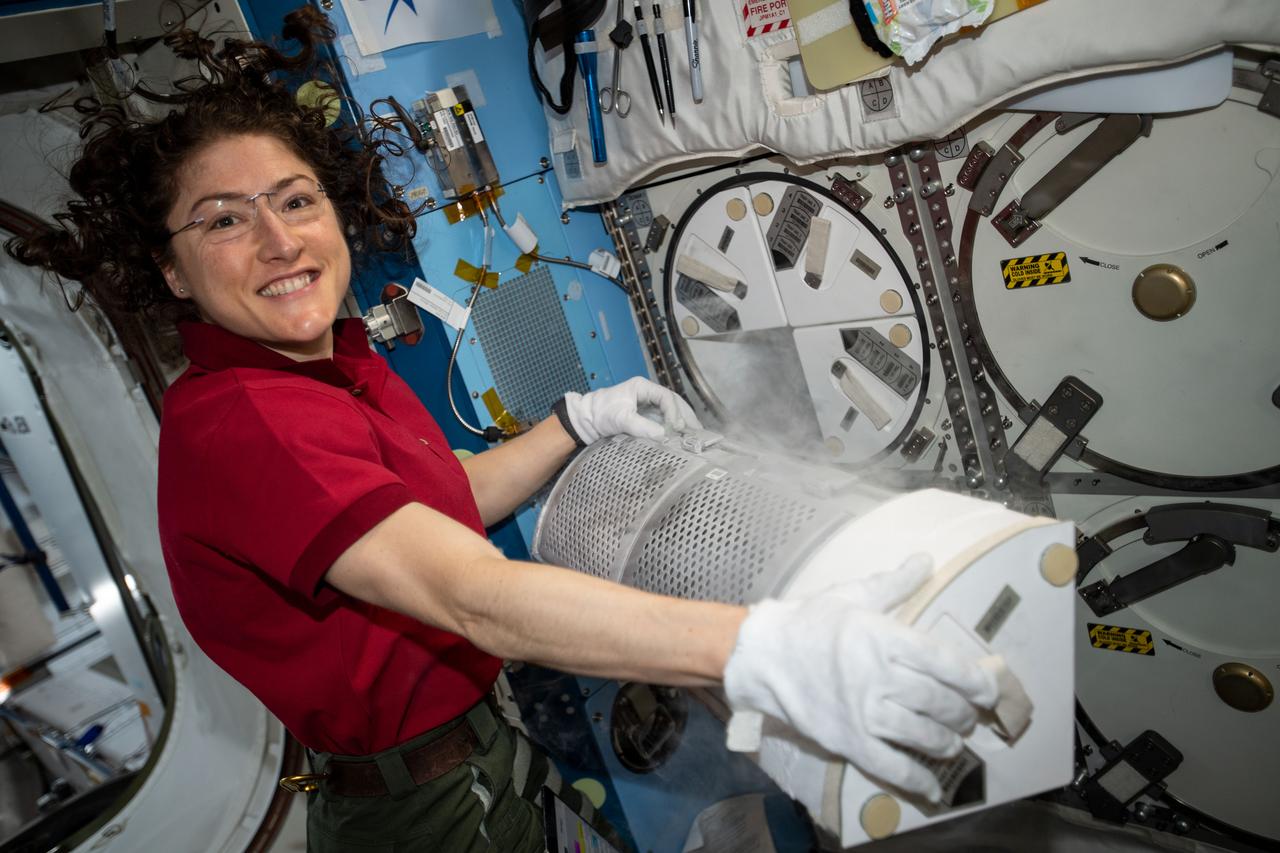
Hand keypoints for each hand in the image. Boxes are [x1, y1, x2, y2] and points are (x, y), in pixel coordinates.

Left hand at [562, 376, 700, 444]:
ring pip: (671, 411)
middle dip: (686, 416)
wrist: (586, 421)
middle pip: (674, 403)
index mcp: (642, 387)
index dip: (674, 412)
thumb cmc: (600, 413)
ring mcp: (647, 406)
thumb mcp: (620, 419)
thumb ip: (641, 426)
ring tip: (695, 436)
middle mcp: (648, 395)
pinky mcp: (645, 417)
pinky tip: (681, 438)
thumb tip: (663, 435)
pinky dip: (674, 429)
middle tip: (697, 432)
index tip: (676, 427)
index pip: (666, 397)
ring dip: (683, 422)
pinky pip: (664, 421)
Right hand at [722, 555, 998, 801]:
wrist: (760, 654)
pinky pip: (890, 766)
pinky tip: (934, 786)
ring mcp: (862, 711)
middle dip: (962, 713)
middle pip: (938, 701)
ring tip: (953, 741)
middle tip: (968, 716)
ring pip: (922, 734)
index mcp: (881, 636)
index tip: (989, 690)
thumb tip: (926, 560)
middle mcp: (877, 675)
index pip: (943, 662)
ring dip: (946, 741)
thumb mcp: (852, 595)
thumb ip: (894, 583)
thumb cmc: (808, 621)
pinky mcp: (846, 740)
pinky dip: (916, 779)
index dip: (975, 680)